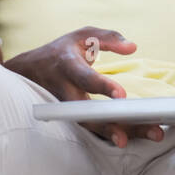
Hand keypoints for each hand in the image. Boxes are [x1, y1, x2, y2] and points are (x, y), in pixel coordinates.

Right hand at [6, 26, 163, 148]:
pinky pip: (93, 130)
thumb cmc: (63, 51)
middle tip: (136, 134)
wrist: (30, 70)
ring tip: (144, 138)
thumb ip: (109, 38)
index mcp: (68, 66)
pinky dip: (112, 135)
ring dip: (116, 134)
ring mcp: (67, 109)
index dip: (102, 86)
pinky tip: (136, 138)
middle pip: (87, 113)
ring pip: (90, 126)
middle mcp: (65, 91)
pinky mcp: (72, 119)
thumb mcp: (82, 36)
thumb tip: (133, 47)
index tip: (122, 95)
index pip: (85, 78)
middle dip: (110, 125)